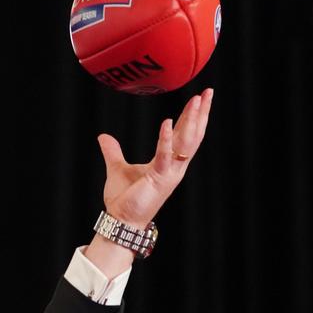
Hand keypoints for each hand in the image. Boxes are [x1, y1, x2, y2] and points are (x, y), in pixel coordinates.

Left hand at [98, 88, 212, 226]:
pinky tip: (167, 121)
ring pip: (186, 143)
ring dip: (192, 121)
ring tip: (198, 100)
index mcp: (168, 162)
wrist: (121, 220)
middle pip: (192, 135)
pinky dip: (165, 139)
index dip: (193, 117)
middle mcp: (174, 166)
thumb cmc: (124, 198)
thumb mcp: (117, 168)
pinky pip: (164, 156)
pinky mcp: (159, 179)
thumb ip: (112, 152)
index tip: (200, 98)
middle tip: (209, 92)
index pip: (184, 134)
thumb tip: (103, 136)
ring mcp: (169, 173)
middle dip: (201, 114)